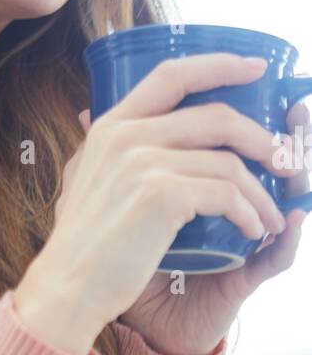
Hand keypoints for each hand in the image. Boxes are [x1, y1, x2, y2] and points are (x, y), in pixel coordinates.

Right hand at [26, 54, 303, 354]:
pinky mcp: (161, 196)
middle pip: (216, 117)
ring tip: (270, 217)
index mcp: (110, 126)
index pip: (172, 75)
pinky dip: (248, 214)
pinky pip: (226, 195)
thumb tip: (88, 115)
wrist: (68, 289)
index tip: (255, 68)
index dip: (220, 65)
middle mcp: (126, 136)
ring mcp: (142, 163)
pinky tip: (253, 230)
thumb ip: (98, 149)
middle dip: (262, 139)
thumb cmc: (81, 245)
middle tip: (285, 162)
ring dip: (261, 193)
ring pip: (229, 163)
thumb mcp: (81, 180)